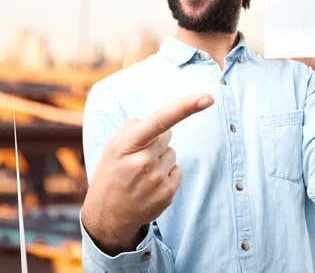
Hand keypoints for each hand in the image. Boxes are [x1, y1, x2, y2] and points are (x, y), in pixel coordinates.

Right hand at [81, 93, 214, 254]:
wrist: (106, 217)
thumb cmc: (111, 175)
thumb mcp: (112, 148)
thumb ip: (133, 129)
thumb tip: (159, 122)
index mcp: (127, 145)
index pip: (161, 120)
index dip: (186, 107)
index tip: (208, 98)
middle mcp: (143, 161)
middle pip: (167, 135)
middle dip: (156, 142)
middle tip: (137, 159)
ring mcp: (157, 179)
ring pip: (172, 153)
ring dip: (161, 160)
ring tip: (141, 175)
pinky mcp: (168, 193)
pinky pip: (177, 170)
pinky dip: (167, 174)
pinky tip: (150, 186)